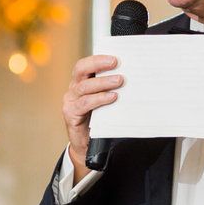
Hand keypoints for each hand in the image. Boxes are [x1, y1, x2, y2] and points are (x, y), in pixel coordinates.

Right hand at [62, 54, 121, 182]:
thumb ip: (112, 89)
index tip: (115, 58)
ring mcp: (70, 101)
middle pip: (81, 70)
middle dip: (98, 64)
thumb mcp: (105, 101)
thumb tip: (133, 78)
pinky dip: (99, 99)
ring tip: (119, 81)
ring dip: (103, 82)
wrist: (87, 146)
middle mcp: (73, 89)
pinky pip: (84, 104)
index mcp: (81, 82)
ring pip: (84, 87)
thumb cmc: (98, 120)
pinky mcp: (70, 114)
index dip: (98, 59)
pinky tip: (112, 97)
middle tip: (116, 63)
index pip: (85, 64)